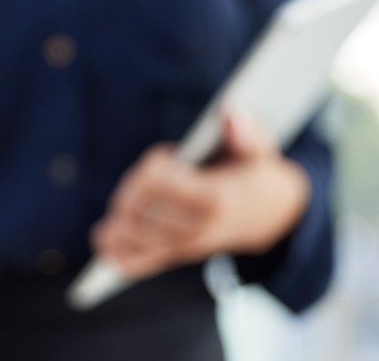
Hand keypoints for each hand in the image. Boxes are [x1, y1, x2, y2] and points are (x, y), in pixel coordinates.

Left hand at [91, 114, 310, 279]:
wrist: (272, 215)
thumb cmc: (256, 175)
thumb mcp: (259, 151)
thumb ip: (246, 133)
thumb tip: (230, 115)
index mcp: (214, 198)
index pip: (159, 182)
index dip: (152, 165)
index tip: (162, 157)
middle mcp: (198, 227)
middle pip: (141, 211)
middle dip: (130, 191)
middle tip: (139, 179)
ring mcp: (188, 245)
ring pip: (136, 241)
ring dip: (115, 227)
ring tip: (107, 222)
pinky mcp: (180, 254)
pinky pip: (142, 262)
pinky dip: (119, 255)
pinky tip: (106, 242)